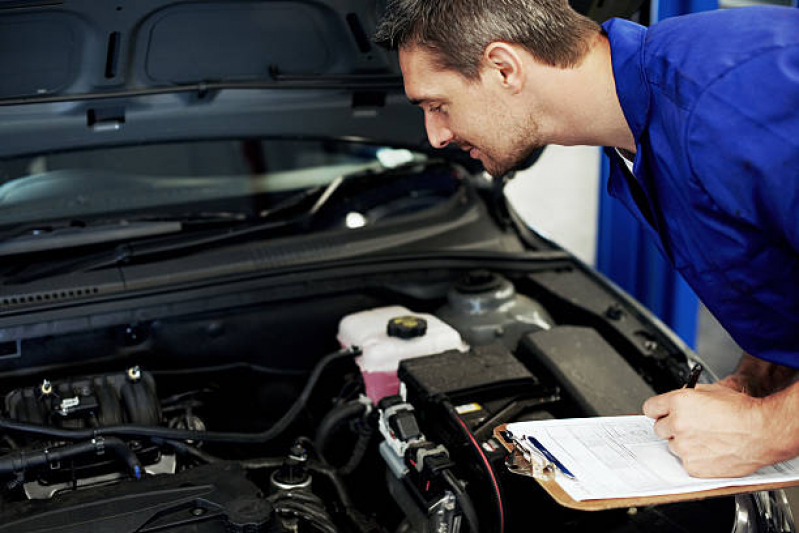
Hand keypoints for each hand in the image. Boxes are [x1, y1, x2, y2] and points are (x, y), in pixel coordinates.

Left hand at [643, 384, 769, 476]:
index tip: (660, 414)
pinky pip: (686, 461)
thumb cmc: (743, 411)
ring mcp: (684, 446)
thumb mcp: (713, 390)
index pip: (650, 408)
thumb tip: (677, 401)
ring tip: (708, 439)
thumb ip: (688, 395)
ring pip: (673, 445)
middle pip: (659, 428)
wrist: (762, 432)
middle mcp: (677, 424)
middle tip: (690, 427)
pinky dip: (696, 458)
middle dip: (671, 427)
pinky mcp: (692, 465)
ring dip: (684, 443)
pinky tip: (712, 451)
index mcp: (679, 402)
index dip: (658, 411)